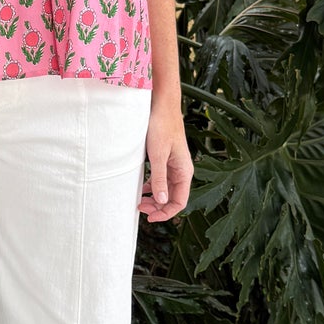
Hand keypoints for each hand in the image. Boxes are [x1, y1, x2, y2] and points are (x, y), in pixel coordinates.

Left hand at [140, 100, 191, 221]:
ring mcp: (174, 166)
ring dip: (154, 198)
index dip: (166, 213)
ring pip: (166, 190)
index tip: (150, 217)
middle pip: (172, 198)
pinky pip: (161, 180)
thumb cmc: (162, 127)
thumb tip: (160, 202)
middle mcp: (181, 171)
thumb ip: (159, 179)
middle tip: (139, 208)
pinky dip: (152, 187)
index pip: (179, 201)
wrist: (162, 106)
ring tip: (139, 201)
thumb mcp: (157, 155)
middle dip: (157, 207)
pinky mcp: (166, 160)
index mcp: (184, 172)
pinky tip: (142, 189)